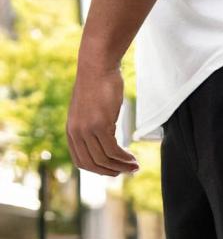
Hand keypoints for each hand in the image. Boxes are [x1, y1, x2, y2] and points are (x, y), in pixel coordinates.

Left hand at [67, 59, 139, 176]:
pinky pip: (113, 150)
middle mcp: (76, 132)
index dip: (99, 170)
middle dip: (112, 171)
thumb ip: (93, 128)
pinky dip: (124, 157)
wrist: (97, 66)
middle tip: (128, 171)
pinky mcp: (99, 125)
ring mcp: (87, 129)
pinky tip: (132, 157)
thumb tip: (106, 143)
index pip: (82, 162)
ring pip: (104, 159)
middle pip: (93, 164)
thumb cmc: (98, 86)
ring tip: (135, 166)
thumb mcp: (90, 111)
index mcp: (71, 131)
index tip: (114, 170)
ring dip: (122, 166)